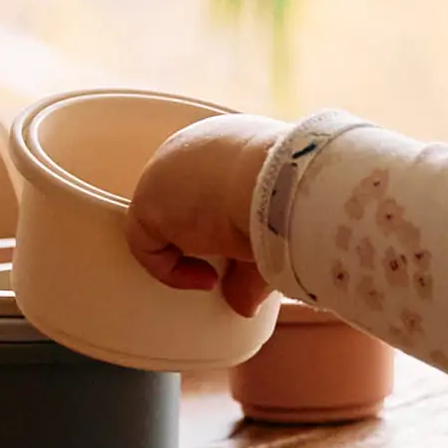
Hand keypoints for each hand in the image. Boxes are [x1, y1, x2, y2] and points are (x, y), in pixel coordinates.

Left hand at [125, 112, 287, 311]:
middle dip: (208, 238)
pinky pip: (148, 245)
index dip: (228, 219)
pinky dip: (172, 271)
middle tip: (234, 267)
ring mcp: (167, 171)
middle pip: (189, 200)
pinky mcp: (148, 200)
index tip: (250, 248)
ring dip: (190, 254)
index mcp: (233, 143)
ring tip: (220, 277)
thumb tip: (245, 304)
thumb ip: (257, 265)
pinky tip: (208, 279)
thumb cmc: (299, 194)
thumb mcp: (284, 230)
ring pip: (168, 221)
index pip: (217, 182)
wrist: (287, 181)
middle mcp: (196, 149)